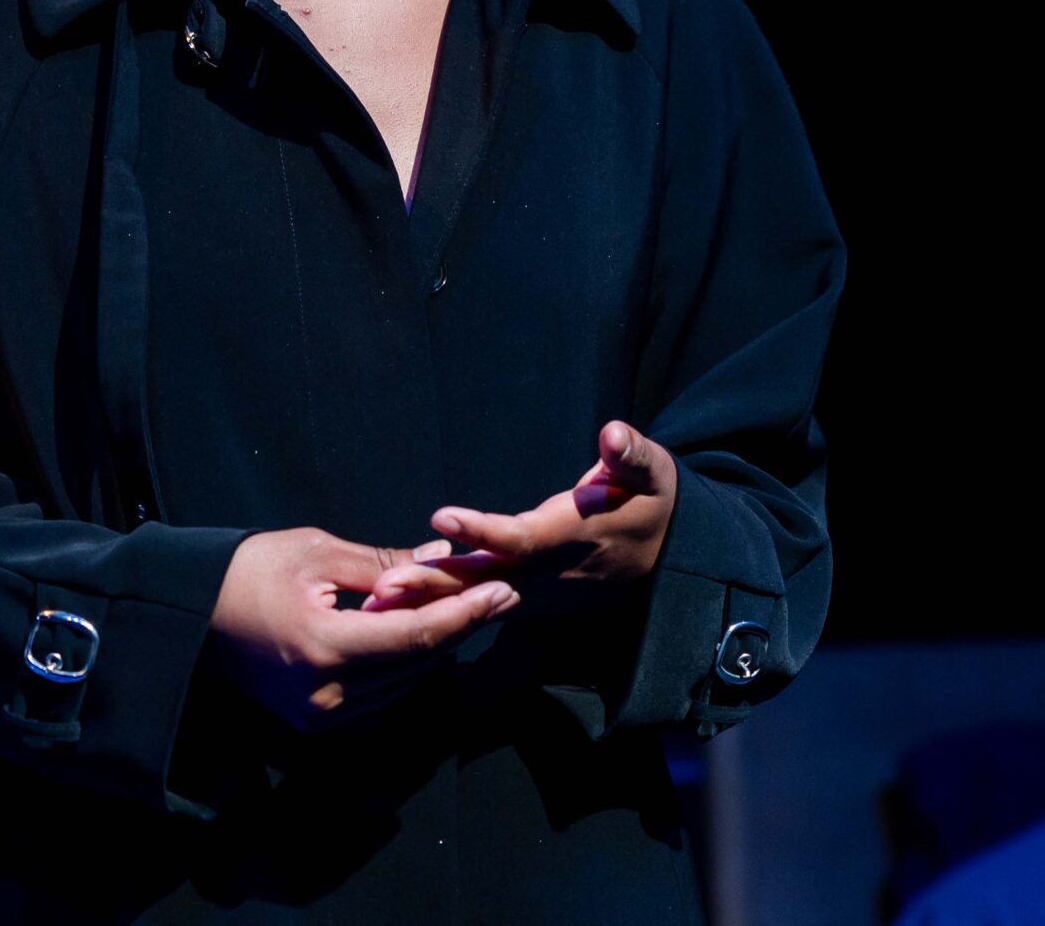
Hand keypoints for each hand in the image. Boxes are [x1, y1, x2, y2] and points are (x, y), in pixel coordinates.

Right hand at [204, 525, 520, 730]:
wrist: (187, 614)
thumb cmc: (247, 571)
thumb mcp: (317, 553)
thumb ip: (386, 565)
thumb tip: (444, 558)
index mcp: (325, 649)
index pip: (416, 638)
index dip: (467, 614)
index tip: (506, 589)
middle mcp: (326, 695)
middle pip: (416, 665)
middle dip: (460, 627)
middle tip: (499, 592)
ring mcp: (319, 716)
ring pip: (402, 684)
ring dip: (435, 648)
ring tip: (470, 607)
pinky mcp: (313, 721)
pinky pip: (378, 695)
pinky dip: (403, 665)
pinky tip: (420, 633)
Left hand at [358, 420, 677, 611]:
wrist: (669, 558)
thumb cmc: (654, 504)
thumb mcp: (655, 474)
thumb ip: (633, 457)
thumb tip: (614, 435)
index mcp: (571, 537)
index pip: (521, 538)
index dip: (483, 530)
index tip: (441, 516)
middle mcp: (548, 572)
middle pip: (484, 580)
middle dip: (435, 586)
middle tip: (384, 589)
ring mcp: (537, 592)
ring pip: (476, 599)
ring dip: (428, 603)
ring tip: (375, 603)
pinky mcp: (528, 598)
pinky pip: (479, 606)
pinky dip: (440, 610)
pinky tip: (399, 610)